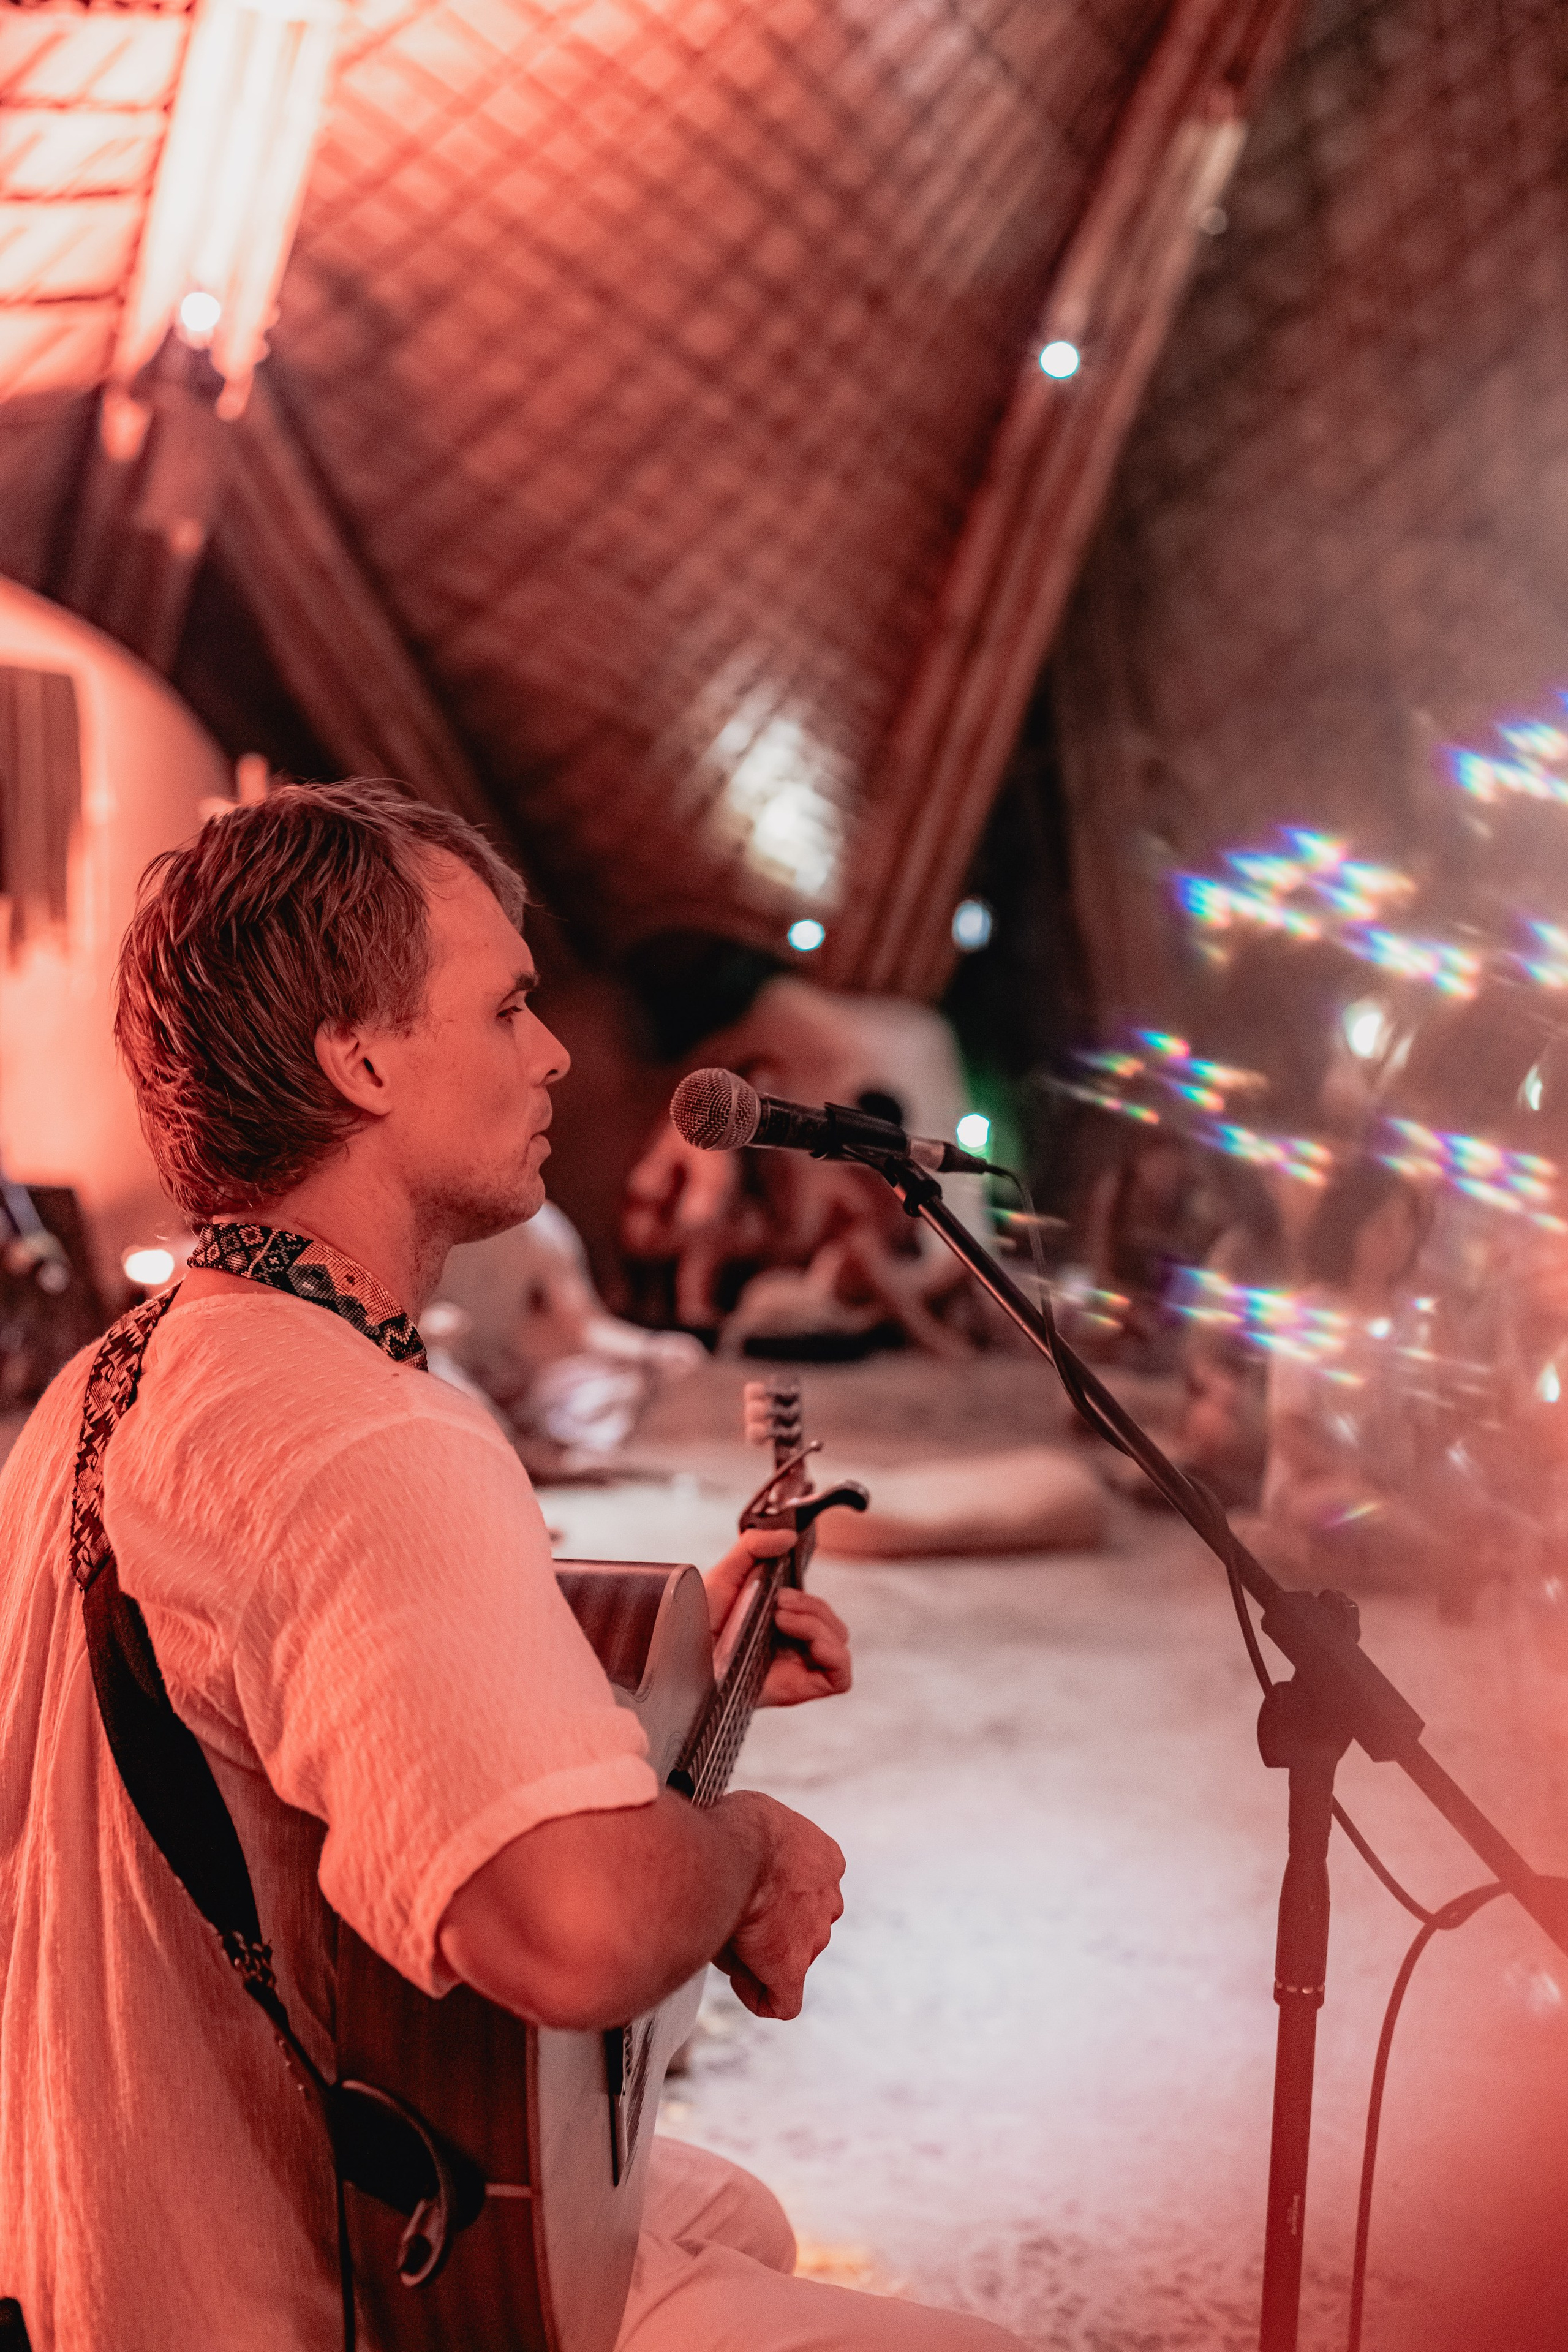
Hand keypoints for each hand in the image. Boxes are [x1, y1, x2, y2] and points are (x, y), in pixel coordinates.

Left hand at [704, 1528, 852, 1707]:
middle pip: (832, 1623)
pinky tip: (812, 1644)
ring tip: (781, 1620)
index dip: (807, 1598)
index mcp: (778, 1622)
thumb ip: (754, 1546)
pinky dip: (835, 1655)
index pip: (816, 1609)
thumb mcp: (723, 1574)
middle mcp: (790, 1645)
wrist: (678, 1660)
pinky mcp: (799, 1689)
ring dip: (818, 1624)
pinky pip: (841, 1677)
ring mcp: (796, 1667)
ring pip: (839, 1642)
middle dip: (812, 1606)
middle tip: (778, 1604)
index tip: (781, 1590)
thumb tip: (789, 1536)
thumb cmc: (695, 1622)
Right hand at [714, 1791, 844, 2018]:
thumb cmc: (735, 1827)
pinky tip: (737, 1980)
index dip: (770, 1899)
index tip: (744, 1895)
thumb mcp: (754, 1826)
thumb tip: (737, 1884)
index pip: (804, 1890)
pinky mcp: (792, 1968)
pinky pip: (782, 2000)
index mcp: (824, 1860)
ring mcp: (814, 1935)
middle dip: (767, 1929)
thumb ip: (759, 1855)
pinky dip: (759, 1995)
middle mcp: (828, 1898)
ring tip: (723, 1939)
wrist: (735, 1849)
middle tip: (730, 1919)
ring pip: (788, 1959)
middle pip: (798, 1926)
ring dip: (759, 1956)